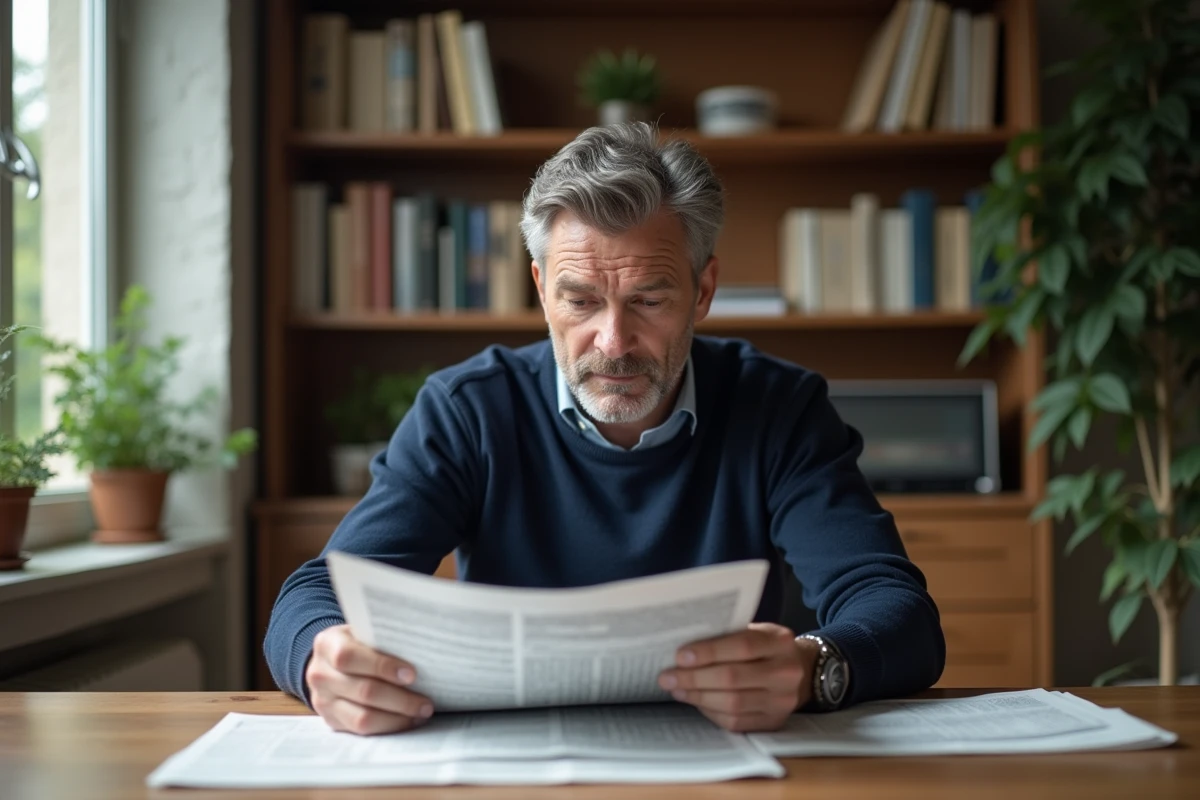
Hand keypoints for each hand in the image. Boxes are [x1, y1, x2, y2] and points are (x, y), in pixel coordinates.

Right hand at [306, 624, 433, 734]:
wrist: (330, 662)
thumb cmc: (359, 642)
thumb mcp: (364, 630)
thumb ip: (383, 637)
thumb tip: (422, 648)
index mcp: (327, 644)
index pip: (350, 657)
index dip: (382, 666)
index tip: (411, 674)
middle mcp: (320, 674)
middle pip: (363, 691)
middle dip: (400, 699)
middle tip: (426, 702)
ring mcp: (323, 700)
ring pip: (363, 717)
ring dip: (398, 718)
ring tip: (421, 713)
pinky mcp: (331, 720)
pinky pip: (362, 731)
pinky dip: (389, 727)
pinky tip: (407, 720)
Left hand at [658, 622, 816, 731]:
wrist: (802, 671)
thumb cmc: (767, 647)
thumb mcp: (757, 631)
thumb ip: (728, 636)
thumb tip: (684, 649)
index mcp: (780, 642)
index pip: (742, 646)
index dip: (709, 651)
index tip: (680, 656)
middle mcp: (786, 672)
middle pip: (733, 678)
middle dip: (694, 678)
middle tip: (667, 676)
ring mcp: (782, 701)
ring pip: (732, 703)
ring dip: (698, 697)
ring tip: (677, 689)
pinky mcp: (774, 722)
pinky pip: (736, 722)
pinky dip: (711, 712)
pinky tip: (696, 702)